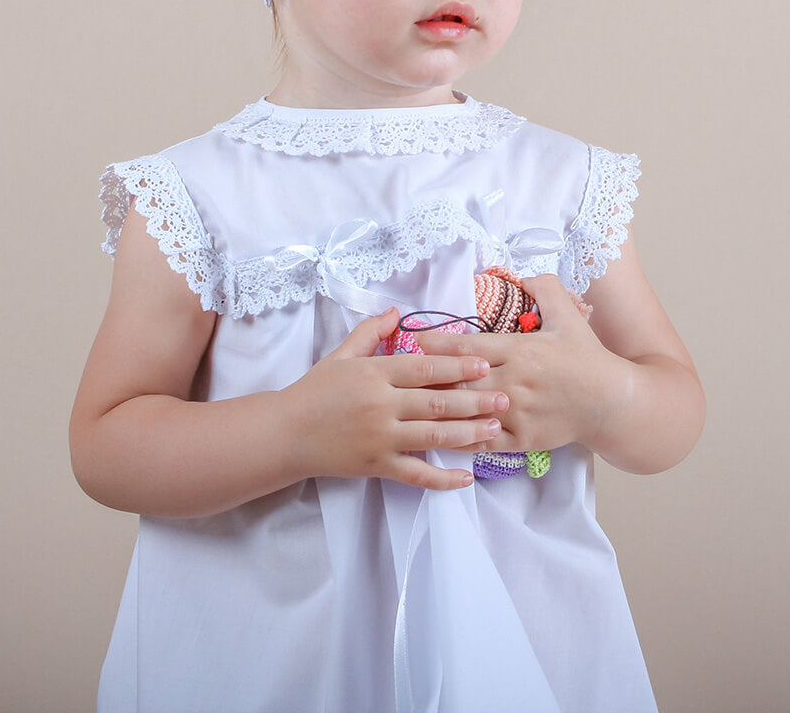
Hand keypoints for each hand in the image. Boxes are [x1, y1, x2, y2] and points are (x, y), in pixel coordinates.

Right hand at [286, 308, 510, 490]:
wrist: (285, 433)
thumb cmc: (315, 391)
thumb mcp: (341, 355)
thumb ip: (371, 333)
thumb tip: (397, 311)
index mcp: (375, 373)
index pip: (424, 368)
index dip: (457, 365)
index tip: (485, 363)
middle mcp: (381, 405)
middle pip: (436, 401)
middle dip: (474, 400)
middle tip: (505, 398)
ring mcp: (380, 438)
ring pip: (433, 435)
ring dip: (468, 433)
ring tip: (496, 429)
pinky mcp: (376, 466)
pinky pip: (415, 474)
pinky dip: (442, 478)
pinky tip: (466, 478)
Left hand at [415, 274, 624, 453]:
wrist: (612, 402)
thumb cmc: (586, 356)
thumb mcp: (569, 315)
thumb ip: (545, 288)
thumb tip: (524, 273)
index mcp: (520, 349)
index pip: (468, 346)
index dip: (437, 343)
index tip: (414, 340)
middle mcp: (514, 381)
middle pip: (460, 381)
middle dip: (430, 379)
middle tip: (400, 376)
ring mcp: (517, 412)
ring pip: (468, 412)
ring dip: (440, 409)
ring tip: (411, 406)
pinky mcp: (523, 438)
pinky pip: (485, 440)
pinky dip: (462, 438)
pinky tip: (441, 436)